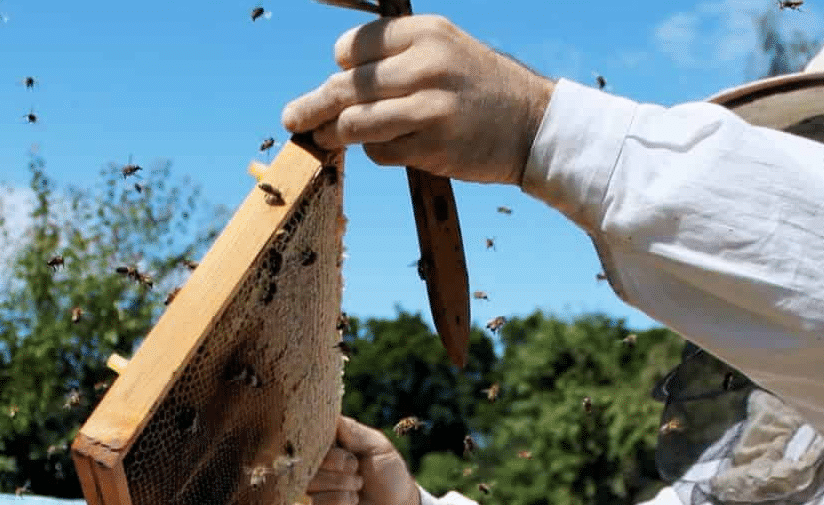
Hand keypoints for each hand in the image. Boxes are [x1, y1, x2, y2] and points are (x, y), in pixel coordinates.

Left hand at [282, 15, 554, 185]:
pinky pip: (380, 151)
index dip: (343, 68)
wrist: (531, 125)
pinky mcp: (433, 146)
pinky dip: (374, 152)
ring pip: (355, 122)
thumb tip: (337, 85)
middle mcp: (425, 64)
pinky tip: (384, 149)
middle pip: (345, 86)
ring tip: (322, 140)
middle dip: (313, 105)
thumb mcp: (444, 52)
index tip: (340, 81)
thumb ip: (396, 60)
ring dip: (334, 135)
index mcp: (425, 32)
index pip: (353, 48)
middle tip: (291, 119)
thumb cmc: (479, 91)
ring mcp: (429, 106)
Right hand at [294, 416, 420, 504]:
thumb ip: (351, 430)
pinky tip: (351, 503)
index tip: (347, 451)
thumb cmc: (389, 476)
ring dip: (339, 485)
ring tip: (357, 488)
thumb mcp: (376, 445)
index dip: (323, 444)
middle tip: (357, 471)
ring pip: (307, 484)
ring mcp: (309, 494)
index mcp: (324, 449)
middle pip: (303, 461)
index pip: (305, 438)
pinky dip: (335, 502)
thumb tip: (327, 413)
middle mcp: (311, 469)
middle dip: (337, 466)